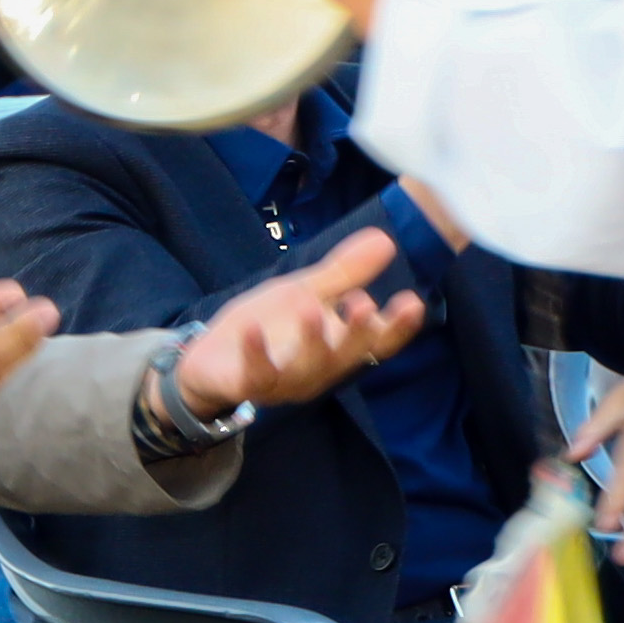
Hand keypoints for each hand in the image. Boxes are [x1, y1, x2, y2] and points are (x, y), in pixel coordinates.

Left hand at [175, 226, 424, 414]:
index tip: (412, 303)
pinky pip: (256, 373)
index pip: (378, 342)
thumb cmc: (269, 327)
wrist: (211, 360)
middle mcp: (319, 368)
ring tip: (312, 307)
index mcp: (338, 345)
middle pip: (348, 355)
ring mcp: (285, 380)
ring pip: (307, 367)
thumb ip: (344, 273)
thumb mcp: (306, 292)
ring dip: (311, 339)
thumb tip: (386, 239)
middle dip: (357, 332)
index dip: (398, 327)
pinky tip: (252, 328)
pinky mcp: (248, 384)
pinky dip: (255, 352)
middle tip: (363, 303)